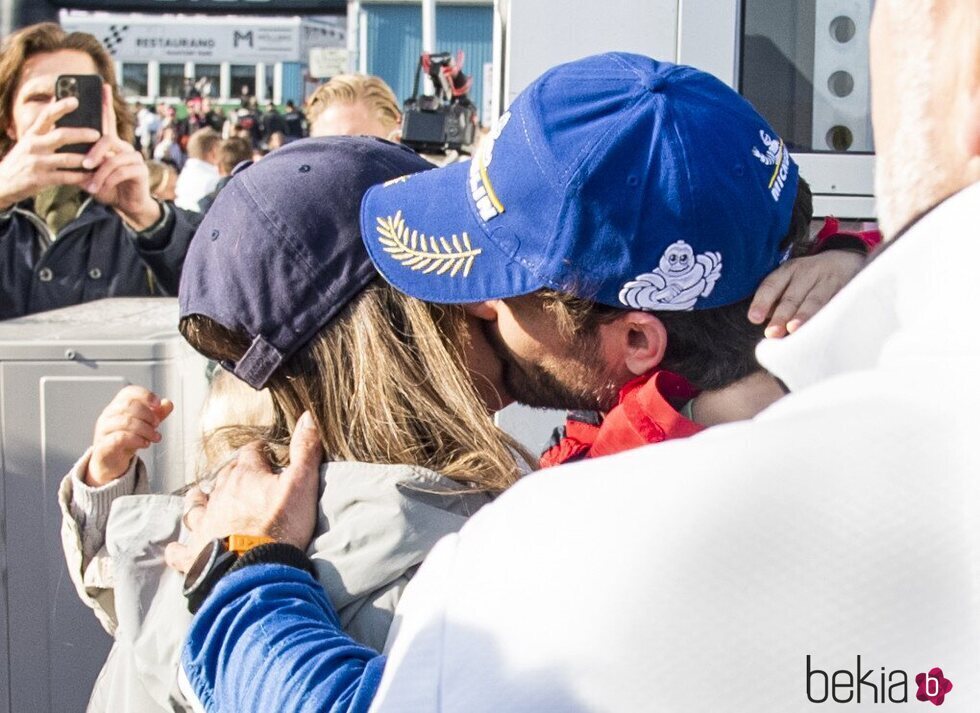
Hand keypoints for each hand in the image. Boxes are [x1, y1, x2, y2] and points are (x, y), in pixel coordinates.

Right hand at [0, 97, 99, 210]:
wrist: (3, 183)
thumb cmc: (23, 160)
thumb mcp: (30, 142)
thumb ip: (45, 131)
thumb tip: (61, 110)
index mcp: (33, 134)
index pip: (46, 116)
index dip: (61, 107)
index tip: (76, 100)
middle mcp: (34, 145)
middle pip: (61, 136)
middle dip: (81, 134)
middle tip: (98, 134)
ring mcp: (37, 163)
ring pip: (66, 158)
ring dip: (85, 158)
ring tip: (102, 158)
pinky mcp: (40, 179)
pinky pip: (65, 177)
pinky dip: (80, 177)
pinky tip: (91, 176)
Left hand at [82, 85, 160, 229]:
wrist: (127, 206)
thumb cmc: (107, 187)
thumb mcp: (90, 173)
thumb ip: (81, 161)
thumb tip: (62, 151)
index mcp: (112, 144)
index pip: (108, 120)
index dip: (105, 103)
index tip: (102, 85)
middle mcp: (125, 147)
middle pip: (108, 139)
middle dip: (94, 152)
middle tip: (84, 164)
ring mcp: (134, 158)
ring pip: (113, 159)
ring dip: (99, 173)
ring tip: (90, 186)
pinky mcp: (140, 170)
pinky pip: (121, 171)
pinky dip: (107, 181)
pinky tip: (100, 189)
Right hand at [86, 385, 173, 486]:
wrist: (111, 463)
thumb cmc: (127, 441)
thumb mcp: (145, 426)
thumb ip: (157, 414)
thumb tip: (168, 403)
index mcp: (117, 407)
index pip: (128, 392)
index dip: (145, 395)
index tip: (158, 404)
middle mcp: (108, 416)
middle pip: (128, 405)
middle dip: (148, 414)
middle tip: (157, 424)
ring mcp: (103, 430)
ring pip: (125, 421)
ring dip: (146, 429)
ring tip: (155, 437)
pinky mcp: (103, 446)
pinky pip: (119, 438)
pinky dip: (137, 439)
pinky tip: (145, 443)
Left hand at [164, 412, 323, 573]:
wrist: (255, 569)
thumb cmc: (280, 526)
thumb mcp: (301, 484)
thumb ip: (305, 450)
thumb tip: (307, 416)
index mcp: (245, 476)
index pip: (251, 453)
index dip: (260, 453)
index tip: (267, 456)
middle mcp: (220, 495)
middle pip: (223, 476)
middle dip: (232, 474)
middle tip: (241, 477)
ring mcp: (205, 524)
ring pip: (195, 506)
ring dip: (198, 501)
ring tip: (199, 497)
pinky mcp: (195, 553)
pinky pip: (181, 550)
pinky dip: (178, 548)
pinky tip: (175, 548)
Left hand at [748, 250, 864, 337]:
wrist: (846, 259)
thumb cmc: (809, 279)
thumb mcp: (791, 280)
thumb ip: (777, 301)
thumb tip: (767, 322)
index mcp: (788, 271)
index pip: (771, 285)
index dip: (762, 301)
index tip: (754, 318)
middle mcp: (807, 273)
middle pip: (792, 296)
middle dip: (781, 315)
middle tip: (772, 333)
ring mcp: (827, 280)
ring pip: (815, 300)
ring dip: (803, 315)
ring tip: (793, 329)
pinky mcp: (846, 288)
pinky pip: (836, 303)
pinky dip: (829, 315)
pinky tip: (823, 328)